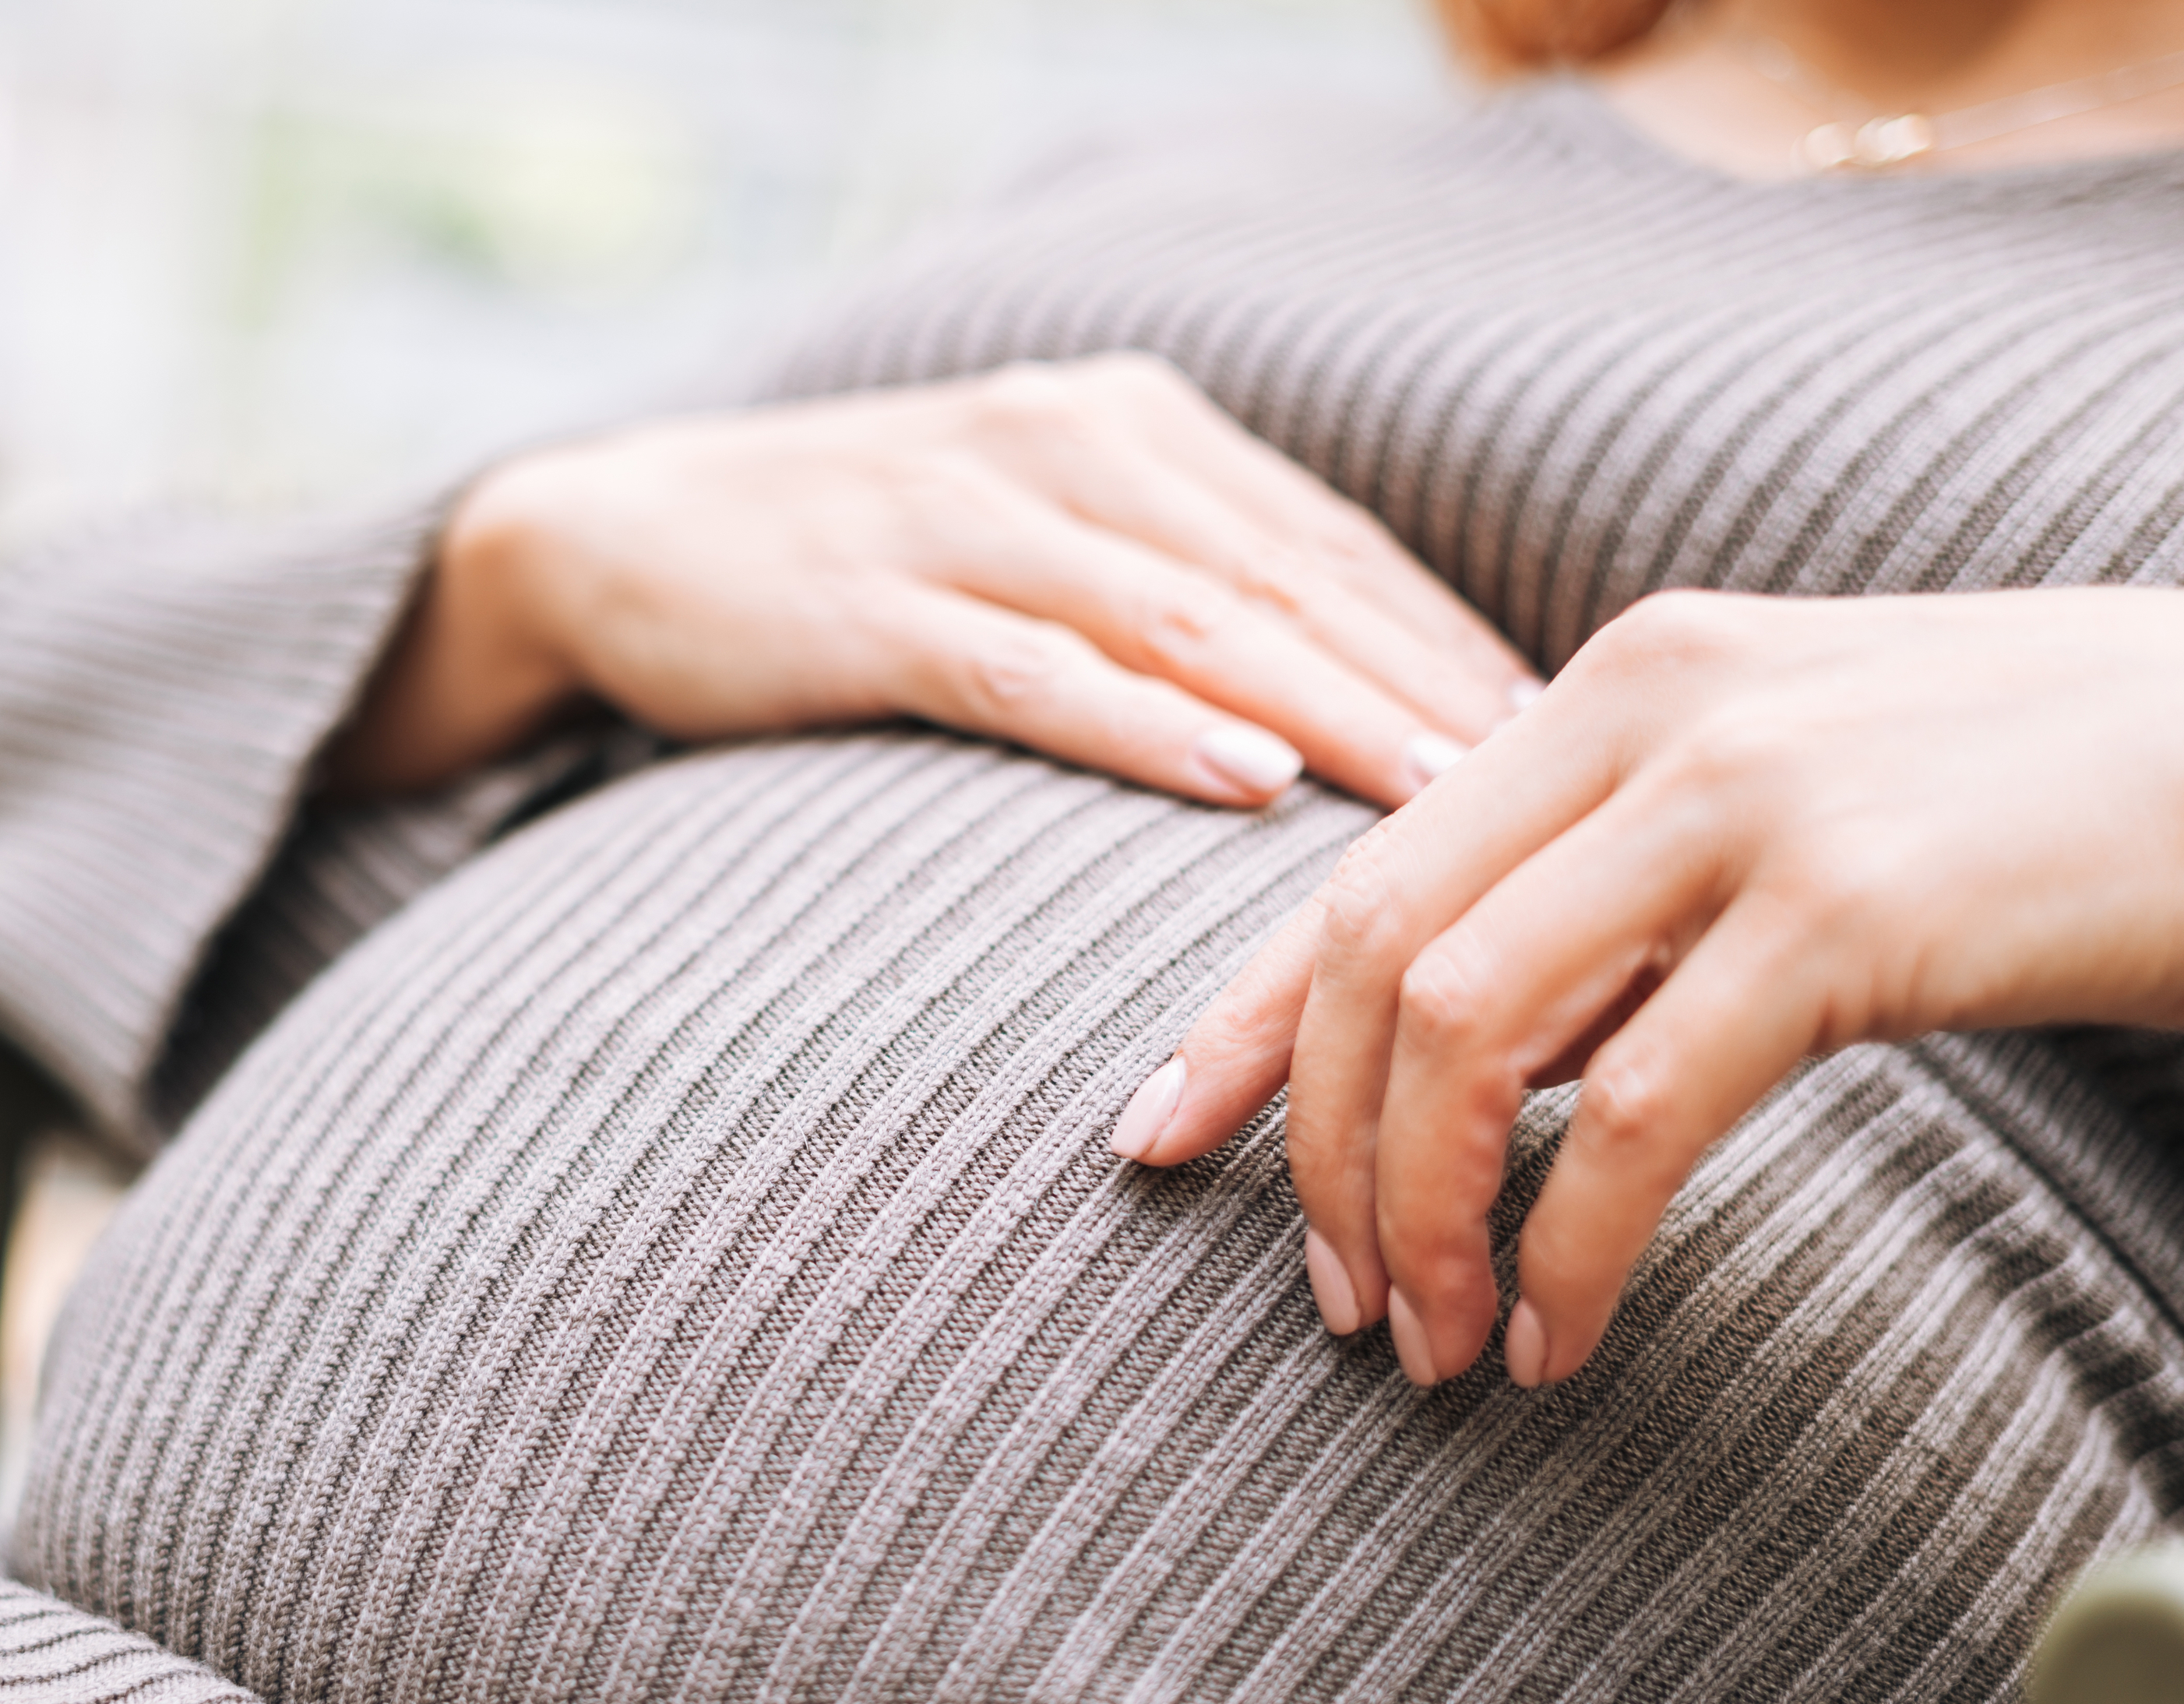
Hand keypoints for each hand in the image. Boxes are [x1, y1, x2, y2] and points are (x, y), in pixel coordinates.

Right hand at [326, 354, 1533, 804]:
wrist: (619, 531)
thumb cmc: (855, 562)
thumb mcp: (1031, 537)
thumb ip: (1169, 588)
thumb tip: (1330, 708)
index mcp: (1131, 430)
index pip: (1328, 543)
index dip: (1448, 637)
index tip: (1564, 740)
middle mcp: (1071, 447)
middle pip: (1285, 579)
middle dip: (1426, 683)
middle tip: (1555, 787)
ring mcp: (969, 518)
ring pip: (1187, 621)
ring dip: (1327, 708)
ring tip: (1445, 793)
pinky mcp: (876, 601)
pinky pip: (1037, 668)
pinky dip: (1146, 725)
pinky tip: (1242, 780)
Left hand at [1111, 587, 2183, 1389]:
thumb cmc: (2037, 811)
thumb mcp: (1783, 820)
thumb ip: (1617, 911)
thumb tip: (1476, 1075)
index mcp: (1617, 686)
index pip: (1361, 870)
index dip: (1240, 1021)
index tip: (1157, 1140)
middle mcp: (1651, 715)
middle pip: (1377, 955)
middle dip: (1321, 1152)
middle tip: (1333, 1305)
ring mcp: (1748, 799)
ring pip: (1468, 1028)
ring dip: (1422, 1212)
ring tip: (1431, 1345)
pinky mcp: (1851, 907)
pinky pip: (1640, 1113)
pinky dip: (1569, 1245)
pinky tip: (1559, 1338)